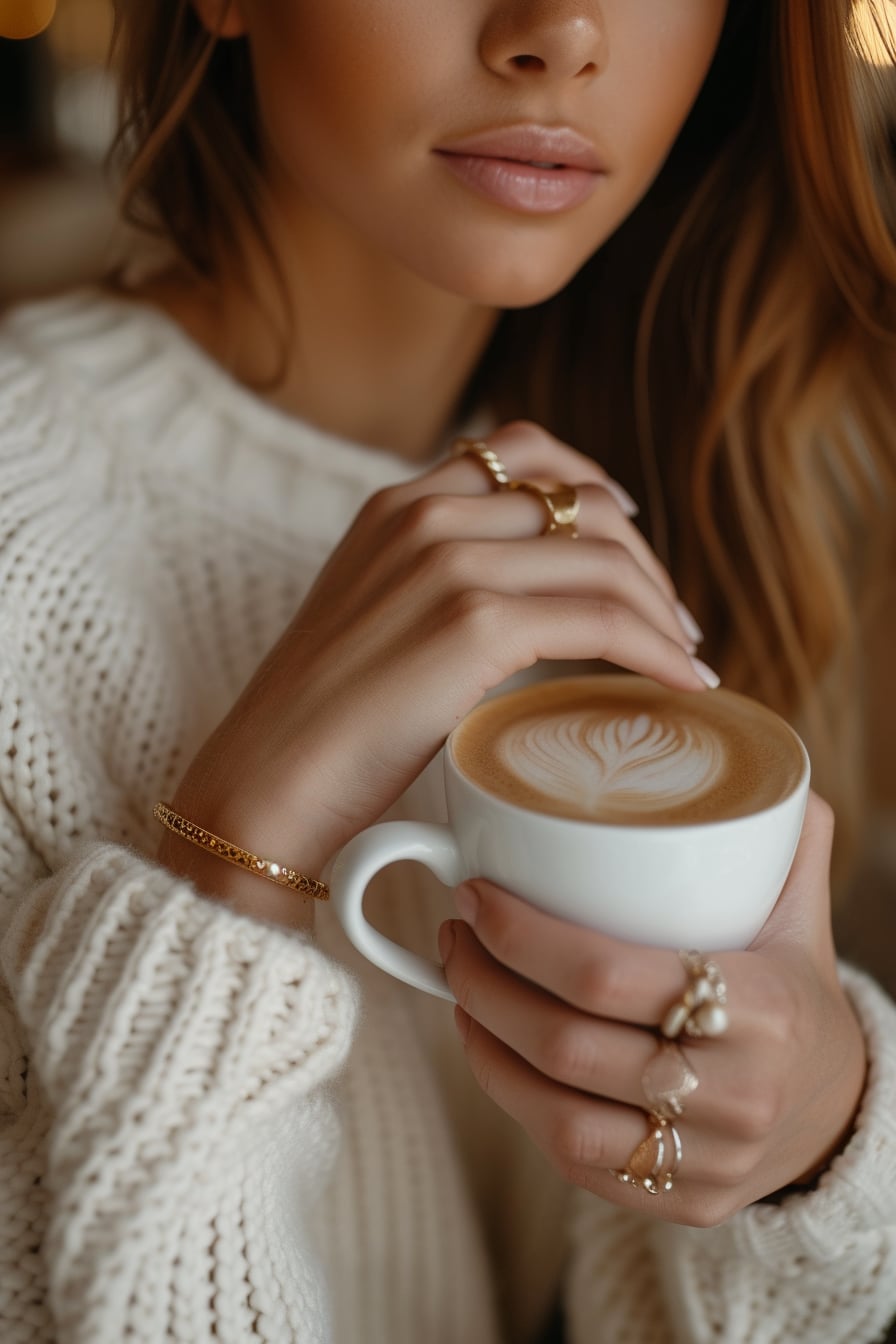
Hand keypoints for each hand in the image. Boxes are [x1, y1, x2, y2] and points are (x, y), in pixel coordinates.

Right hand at [160, 421, 710, 907]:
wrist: (263, 779)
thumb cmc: (317, 725)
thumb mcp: (370, 619)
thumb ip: (431, 586)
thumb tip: (520, 606)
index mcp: (396, 506)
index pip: (521, 450)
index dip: (592, 482)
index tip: (629, 533)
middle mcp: (425, 515)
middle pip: (582, 501)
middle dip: (645, 560)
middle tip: (673, 620)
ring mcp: (448, 562)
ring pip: (605, 556)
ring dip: (664, 609)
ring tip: (685, 658)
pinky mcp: (471, 622)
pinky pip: (603, 619)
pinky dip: (658, 650)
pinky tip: (683, 683)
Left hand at [439, 792, 866, 1225]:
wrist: (839, 1111)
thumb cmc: (795, 993)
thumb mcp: (799, 915)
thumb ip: (776, 837)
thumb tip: (747, 756)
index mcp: (761, 1007)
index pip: (606, 974)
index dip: (520, 935)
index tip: (477, 893)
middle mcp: (736, 1094)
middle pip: (567, 1047)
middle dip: (484, 985)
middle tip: (454, 934)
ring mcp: (709, 1160)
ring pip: (559, 1119)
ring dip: (486, 1050)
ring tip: (458, 992)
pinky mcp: (684, 1205)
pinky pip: (577, 1166)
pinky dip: (518, 1107)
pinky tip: (494, 1055)